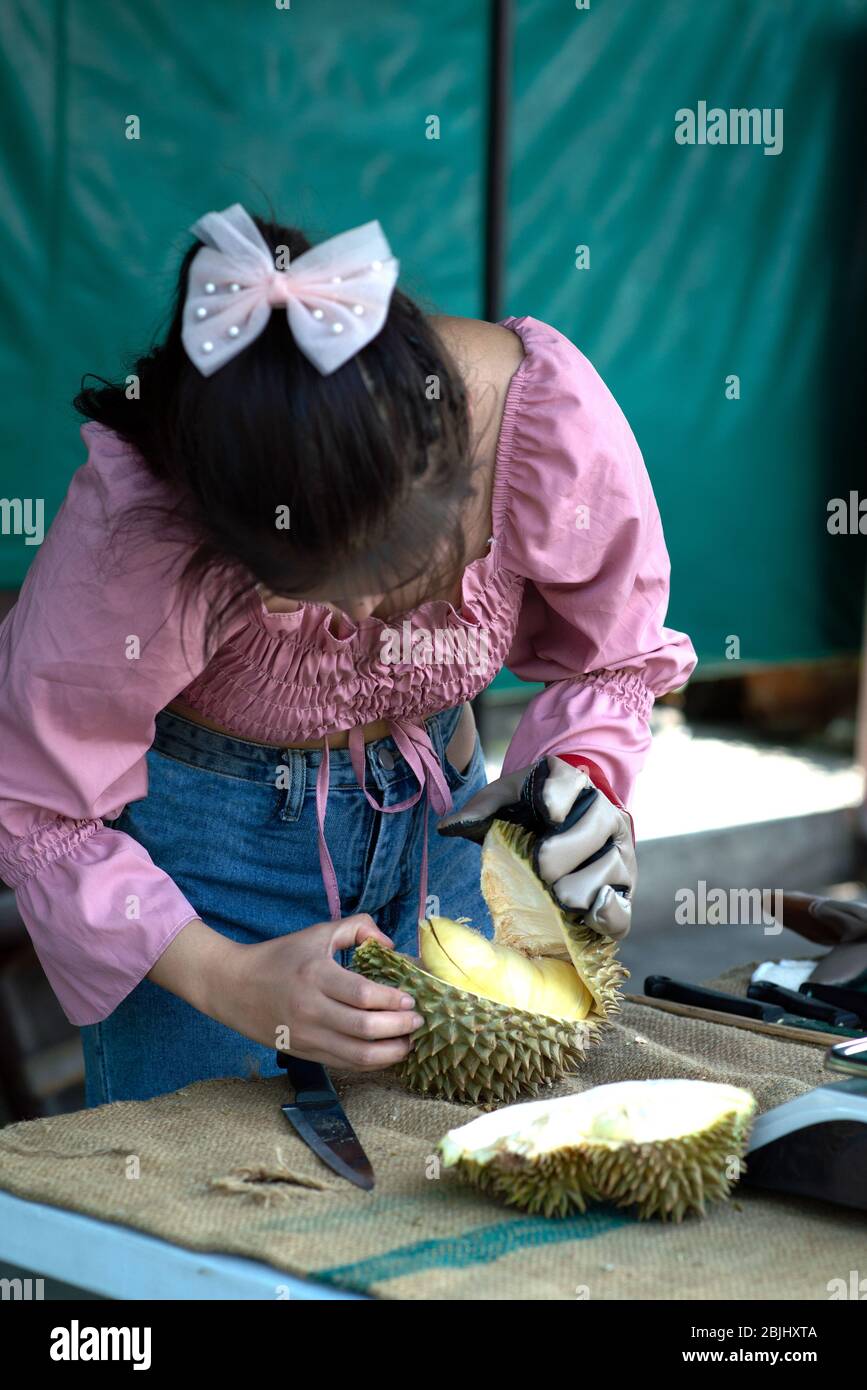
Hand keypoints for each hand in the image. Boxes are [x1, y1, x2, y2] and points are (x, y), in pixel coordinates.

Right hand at [214, 915, 424, 1068]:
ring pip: (358, 1055)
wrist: (233, 987)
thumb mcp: (317, 933)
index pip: (364, 995)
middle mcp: (311, 1009)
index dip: (394, 1000)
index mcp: (315, 975)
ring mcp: (307, 1036)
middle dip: (400, 1027)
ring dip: (391, 1052)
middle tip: (418, 1019)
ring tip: (409, 1041)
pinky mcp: (304, 1053)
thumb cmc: (279, 957)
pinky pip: (345, 1065)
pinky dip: (372, 1063)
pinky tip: (388, 1053)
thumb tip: (389, 943)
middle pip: (365, 1028)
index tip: (411, 997)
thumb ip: (357, 927)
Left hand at [438, 755, 635, 938]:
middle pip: (593, 830)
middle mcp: (606, 814)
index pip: (571, 783)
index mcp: (575, 785)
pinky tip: (584, 917)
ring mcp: (620, 853)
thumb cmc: (528, 816)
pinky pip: (622, 909)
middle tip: (540, 868)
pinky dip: (606, 916)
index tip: (545, 813)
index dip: (556, 799)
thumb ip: (481, 808)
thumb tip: (448, 826)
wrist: (563, 834)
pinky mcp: (623, 891)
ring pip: (610, 870)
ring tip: (556, 896)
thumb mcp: (504, 802)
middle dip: (558, 856)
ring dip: (577, 889)